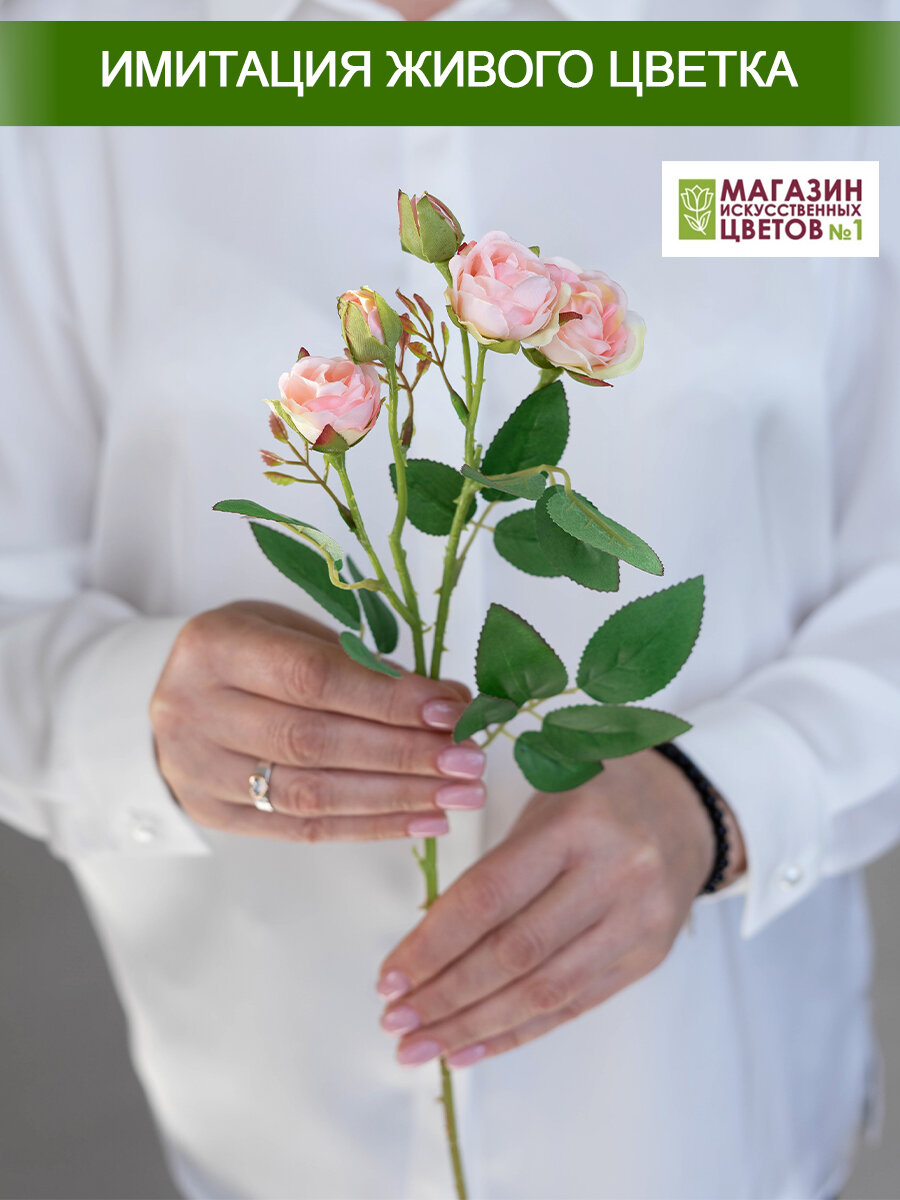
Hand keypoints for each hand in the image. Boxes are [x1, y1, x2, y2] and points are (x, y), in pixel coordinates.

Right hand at [150, 600, 484, 841]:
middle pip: (313, 741)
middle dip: (403, 753)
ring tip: (458, 794)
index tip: (450, 709)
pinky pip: (302, 828)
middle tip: (467, 760)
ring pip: (311, 794)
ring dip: (396, 796)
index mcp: (213, 648)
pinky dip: (371, 826)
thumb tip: (445, 700)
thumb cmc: (246, 652)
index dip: (386, 697)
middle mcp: (193, 710)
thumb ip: (356, 661)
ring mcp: (197, 770)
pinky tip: (423, 820)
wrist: (171, 695)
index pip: (310, 678)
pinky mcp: (212, 813)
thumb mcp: (288, 629)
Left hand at [376, 749, 745, 1066]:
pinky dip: (518, 1033)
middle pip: (515, 952)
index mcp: (575, 823)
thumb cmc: (594, 795)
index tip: (389, 976)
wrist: (684, 809)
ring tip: (422, 1045)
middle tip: (395, 1020)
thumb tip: (423, 941)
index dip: (433, 943)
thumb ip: (492, 861)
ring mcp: (637, 921)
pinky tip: (471, 1048)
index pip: (490, 896)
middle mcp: (614, 873)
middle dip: (446, 994)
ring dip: (474, 1027)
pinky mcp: (647, 958)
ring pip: (544, 991)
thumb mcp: (542, 796)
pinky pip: (574, 1006)